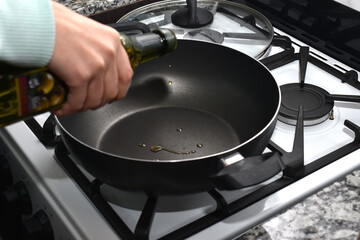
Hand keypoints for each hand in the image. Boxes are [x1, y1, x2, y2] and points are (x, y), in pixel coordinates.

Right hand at [48, 1, 132, 115]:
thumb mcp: (90, 33)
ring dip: (82, 106)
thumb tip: (99, 73)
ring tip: (72, 105)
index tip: (110, 96)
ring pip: (95, 99)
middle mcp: (109, 54)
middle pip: (112, 91)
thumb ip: (99, 51)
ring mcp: (97, 66)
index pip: (126, 76)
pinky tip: (62, 106)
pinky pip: (78, 100)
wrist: (39, 24)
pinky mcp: (81, 76)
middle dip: (98, 102)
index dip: (118, 91)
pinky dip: (70, 107)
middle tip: (86, 102)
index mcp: (114, 42)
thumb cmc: (57, 25)